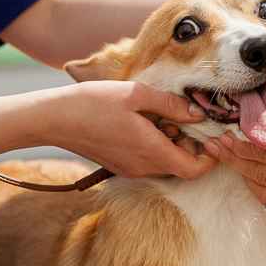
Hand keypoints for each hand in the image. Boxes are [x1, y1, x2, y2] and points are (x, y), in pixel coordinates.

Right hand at [45, 81, 216, 179]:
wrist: (55, 119)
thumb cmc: (93, 103)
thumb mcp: (137, 94)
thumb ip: (171, 105)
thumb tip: (198, 114)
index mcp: (151, 151)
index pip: (193, 171)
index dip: (210, 159)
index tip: (211, 138)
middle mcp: (142, 167)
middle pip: (181, 167)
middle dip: (189, 146)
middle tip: (180, 119)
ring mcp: (129, 169)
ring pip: (164, 165)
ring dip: (171, 146)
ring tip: (159, 118)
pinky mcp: (119, 165)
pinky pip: (148, 162)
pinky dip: (155, 147)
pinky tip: (143, 124)